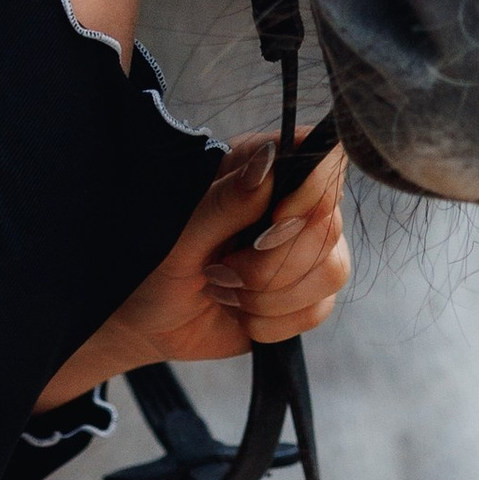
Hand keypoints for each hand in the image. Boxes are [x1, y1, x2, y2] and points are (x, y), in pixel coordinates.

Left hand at [34, 133, 349, 405]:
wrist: (148, 321)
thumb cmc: (152, 265)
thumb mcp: (180, 234)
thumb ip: (226, 201)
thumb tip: (269, 163)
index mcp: (257, 167)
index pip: (320, 159)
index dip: (309, 194)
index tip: (272, 221)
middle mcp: (289, 203)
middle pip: (327, 226)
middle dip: (270, 264)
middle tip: (220, 271)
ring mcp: (302, 249)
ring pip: (330, 271)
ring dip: (269, 295)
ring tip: (225, 290)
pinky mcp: (305, 294)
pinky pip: (318, 310)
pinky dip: (273, 321)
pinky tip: (240, 312)